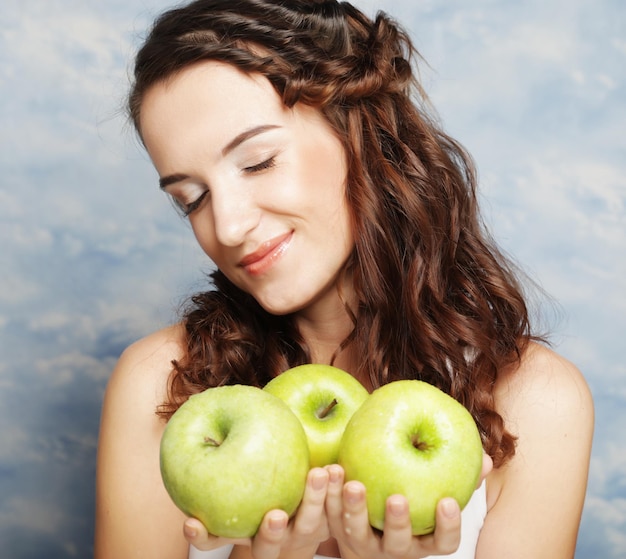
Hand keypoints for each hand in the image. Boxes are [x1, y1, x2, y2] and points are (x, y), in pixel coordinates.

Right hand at [184, 467, 330, 558]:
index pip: (212, 540)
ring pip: (309, 525)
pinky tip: (342, 471)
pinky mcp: (330, 524)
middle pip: (267, 544)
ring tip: (322, 474)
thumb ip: (227, 454)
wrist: (308, 512)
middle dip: (270, 534)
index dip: (201, 536)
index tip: (192, 523)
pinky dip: (341, 494)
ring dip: (315, 501)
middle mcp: (271, 540)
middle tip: (275, 516)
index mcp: (243, 532)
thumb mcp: (243, 473)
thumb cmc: (263, 480)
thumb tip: (200, 410)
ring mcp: (302, 535)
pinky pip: (339, 514)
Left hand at [324, 454, 491, 558]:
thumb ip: (456, 475)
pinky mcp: (338, 532)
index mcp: (423, 540)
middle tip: (397, 499)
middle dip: (398, 522)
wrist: (364, 530)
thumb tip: (487, 460)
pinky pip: (329, 515)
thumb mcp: (432, 494)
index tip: (448, 502)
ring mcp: (365, 544)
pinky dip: (327, 493)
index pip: (443, 543)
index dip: (447, 526)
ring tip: (354, 485)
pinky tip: (328, 469)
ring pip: (358, 532)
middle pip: (399, 542)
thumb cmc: (408, 501)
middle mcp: (396, 548)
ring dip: (354, 508)